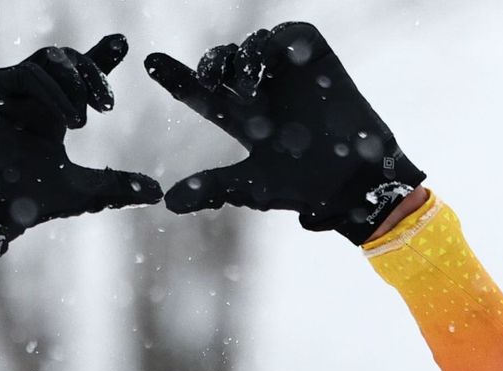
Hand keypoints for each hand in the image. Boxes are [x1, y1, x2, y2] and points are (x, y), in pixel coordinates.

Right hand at [0, 34, 161, 268]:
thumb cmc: (28, 204)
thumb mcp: (83, 191)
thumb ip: (118, 187)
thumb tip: (159, 193)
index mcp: (51, 115)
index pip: (79, 78)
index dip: (100, 59)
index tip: (122, 43)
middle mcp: (31, 98)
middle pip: (68, 61)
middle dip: (94, 73)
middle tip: (108, 103)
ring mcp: (9, 90)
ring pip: (51, 61)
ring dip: (74, 85)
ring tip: (84, 120)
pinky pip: (28, 73)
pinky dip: (53, 91)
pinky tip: (67, 117)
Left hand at [145, 22, 424, 243]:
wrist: (353, 180)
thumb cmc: (302, 187)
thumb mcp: (251, 187)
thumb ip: (211, 189)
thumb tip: (166, 203)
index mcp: (242, 119)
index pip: (201, 94)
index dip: (176, 76)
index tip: (149, 62)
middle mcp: (261, 92)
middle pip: (222, 63)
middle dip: (210, 64)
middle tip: (209, 77)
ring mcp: (288, 75)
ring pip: (252, 45)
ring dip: (242, 57)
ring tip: (248, 84)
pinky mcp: (316, 60)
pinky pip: (289, 34)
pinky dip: (276, 41)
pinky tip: (271, 61)